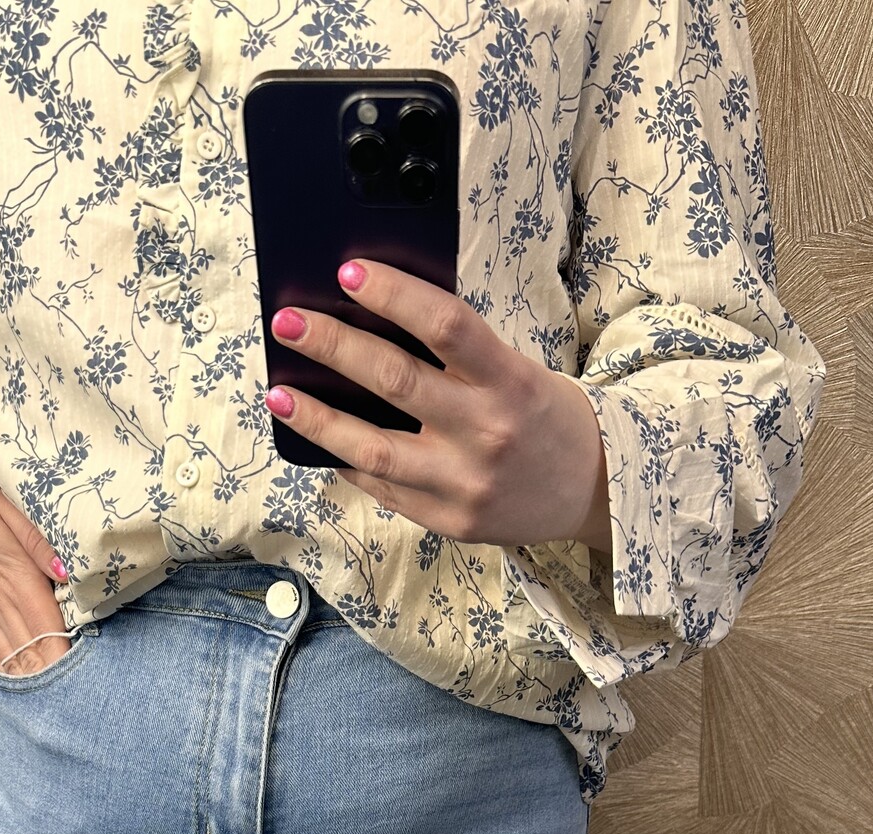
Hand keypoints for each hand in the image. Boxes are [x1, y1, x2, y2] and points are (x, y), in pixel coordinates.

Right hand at [0, 487, 71, 676]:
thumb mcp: (11, 511)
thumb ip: (41, 543)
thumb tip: (67, 574)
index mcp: (19, 581)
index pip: (49, 632)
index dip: (66, 658)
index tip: (84, 675)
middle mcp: (2, 605)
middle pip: (34, 652)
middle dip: (53, 675)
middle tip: (74, 694)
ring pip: (12, 657)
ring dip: (31, 678)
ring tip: (52, 699)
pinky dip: (6, 670)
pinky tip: (19, 684)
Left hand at [264, 259, 613, 558]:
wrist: (594, 490)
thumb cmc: (545, 417)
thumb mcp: (518, 372)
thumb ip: (459, 354)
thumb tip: (377, 320)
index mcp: (510, 382)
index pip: (446, 327)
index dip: (395, 295)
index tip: (349, 272)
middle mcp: (486, 434)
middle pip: (396, 382)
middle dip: (334, 347)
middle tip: (289, 323)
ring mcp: (464, 484)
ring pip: (374, 449)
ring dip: (319, 418)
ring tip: (279, 393)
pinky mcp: (449, 521)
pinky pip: (384, 488)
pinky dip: (347, 460)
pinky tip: (319, 438)